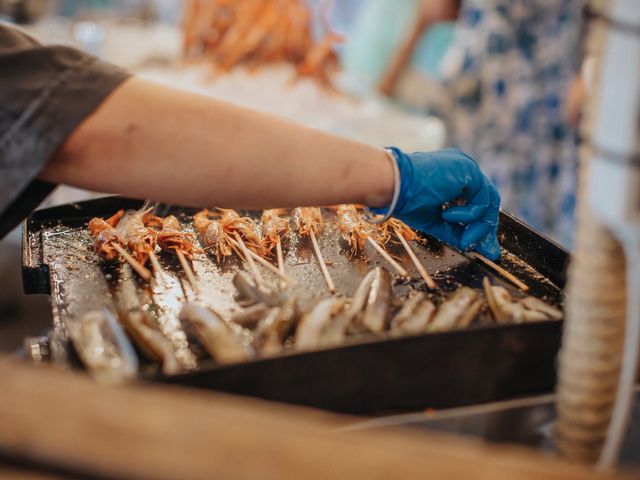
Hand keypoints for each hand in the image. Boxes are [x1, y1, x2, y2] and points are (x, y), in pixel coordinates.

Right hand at [371, 147, 500, 259]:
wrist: (393, 185)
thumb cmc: (405, 199)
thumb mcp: (434, 221)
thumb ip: (455, 231)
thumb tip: (471, 246)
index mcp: (453, 177)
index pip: (476, 201)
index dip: (479, 225)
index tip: (479, 246)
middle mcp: (463, 169)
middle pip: (486, 202)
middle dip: (485, 229)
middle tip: (486, 250)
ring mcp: (467, 168)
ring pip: (487, 202)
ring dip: (477, 226)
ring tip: (462, 237)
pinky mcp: (469, 171)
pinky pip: (482, 200)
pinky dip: (469, 215)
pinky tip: (446, 215)